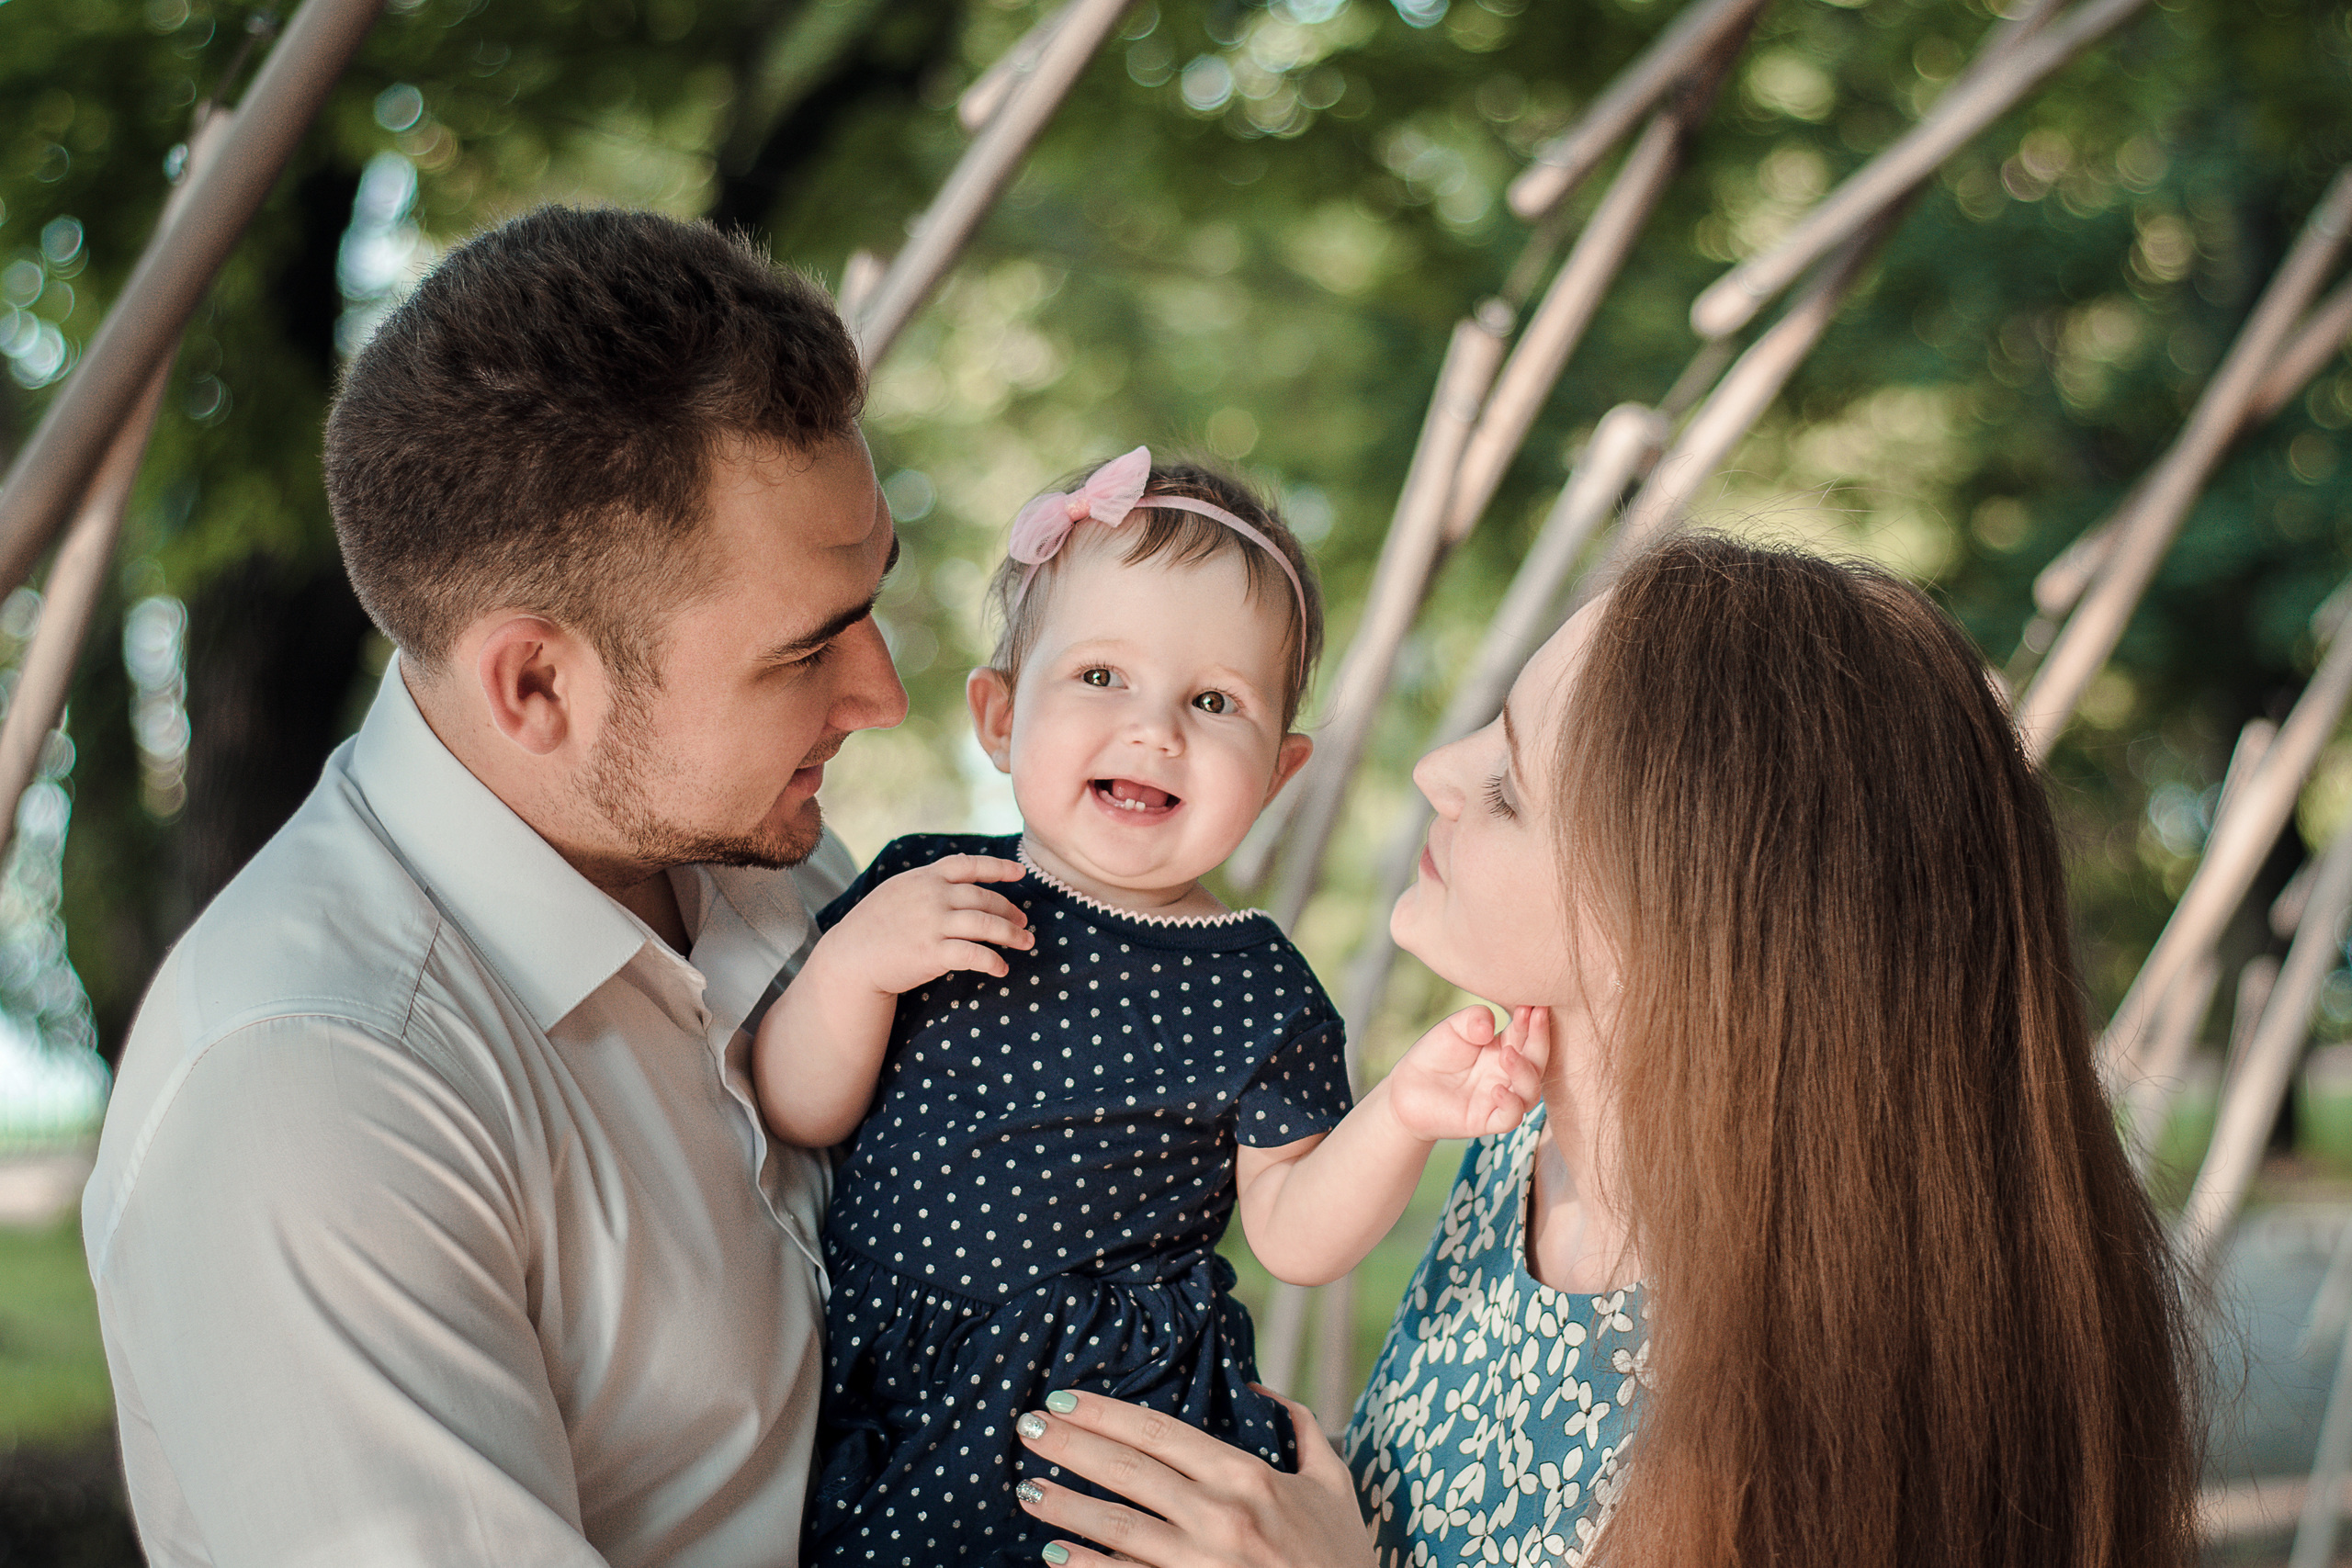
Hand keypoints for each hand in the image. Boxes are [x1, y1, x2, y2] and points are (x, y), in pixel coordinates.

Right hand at [812, 855, 1031, 995]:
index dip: (998, 867)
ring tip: (1026, 944)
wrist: (850, 958)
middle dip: (1009, 911)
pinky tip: (1001, 969)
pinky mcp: (933, 953)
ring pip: (987, 926)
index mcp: (925, 877)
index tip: (1020, 874)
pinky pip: (975, 955)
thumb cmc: (873, 926)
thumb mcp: (898, 890)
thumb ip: (928, 882)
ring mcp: (933, 924)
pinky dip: (993, 962)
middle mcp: (933, 896)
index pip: (969, 865)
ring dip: (1012, 935)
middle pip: (985, 899)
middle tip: (1024, 922)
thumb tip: (961, 877)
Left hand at [1014, 1387, 1372, 1566]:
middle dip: (1070, 1446)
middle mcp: (1220, 1516)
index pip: (1158, 1432)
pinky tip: (1053, 1556)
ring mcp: (1203, 1564)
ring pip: (1117, 1526)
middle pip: (1127, 1471)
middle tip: (1027, 1428)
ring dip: (1065, 1506)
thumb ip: (1303, 1430)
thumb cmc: (1343, 1561)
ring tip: (1027, 1490)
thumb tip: (1263, 1388)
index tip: (1063, 1400)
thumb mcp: (1336, 1486)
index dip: (1104, 1414)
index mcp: (1249, 1477)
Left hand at [1382, 1004, 1546, 1140]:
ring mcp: (1499, 1098)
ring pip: (1530, 1092)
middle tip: (1536, 1016)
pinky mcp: (1486, 1121)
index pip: (1527, 1035)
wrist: (1407, 1088)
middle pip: (1537, 1061)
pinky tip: (1496, 1089)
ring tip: (1507, 1053)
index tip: (1530, 1005)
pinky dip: (1510, 1104)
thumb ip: (1473, 1019)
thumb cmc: (1434, 1055)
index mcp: (1505, 1048)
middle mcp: (1507, 1074)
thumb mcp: (1453, 1028)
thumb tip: (1490, 1028)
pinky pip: (1510, 1117)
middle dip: (1539, 1039)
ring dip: (1525, 1072)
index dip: (1532, 1020)